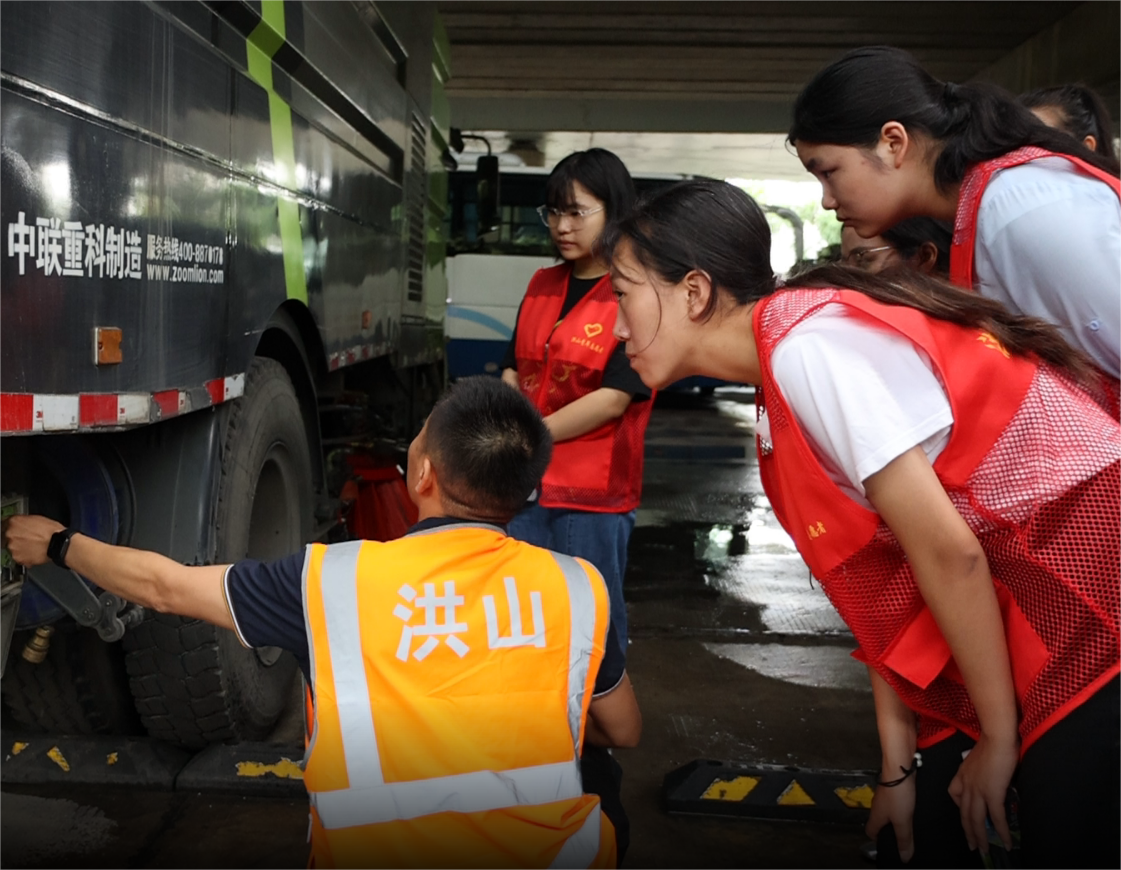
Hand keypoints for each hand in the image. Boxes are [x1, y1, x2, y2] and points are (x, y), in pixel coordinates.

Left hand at [0, 515, 63, 566]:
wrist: (58, 544)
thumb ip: (23, 521)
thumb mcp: (37, 518)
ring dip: (18, 547)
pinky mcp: (17, 558)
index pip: (2, 524)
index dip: (8, 527)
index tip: (10, 529)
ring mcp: (12, 547)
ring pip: (11, 547)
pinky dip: (23, 556)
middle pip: (5, 537)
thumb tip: (20, 524)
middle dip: (13, 538)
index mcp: (14, 521)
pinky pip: (17, 557)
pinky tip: (32, 553)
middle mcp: (9, 534)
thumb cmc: (52, 531)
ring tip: (31, 547)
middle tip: (25, 539)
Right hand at [867, 777, 915, 862]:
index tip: (886, 844)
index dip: (877, 840)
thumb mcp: (903, 821)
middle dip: (888, 829)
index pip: (870, 832)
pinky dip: (901, 805)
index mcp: (876, 816)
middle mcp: (877, 805)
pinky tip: (912, 807)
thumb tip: (904, 856)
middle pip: (879, 821)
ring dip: (896, 817)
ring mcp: (885, 795)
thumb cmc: (897, 791)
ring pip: (887, 810)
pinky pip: (895, 800)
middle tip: (900, 836)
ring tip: (908, 822)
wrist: (900, 767)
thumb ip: (904, 839)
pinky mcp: (893, 787)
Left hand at [948, 733, 1018, 852]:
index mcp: (962, 774)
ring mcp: (977, 790)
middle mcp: (966, 784)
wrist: (997, 737)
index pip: (954, 794)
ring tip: (984, 849)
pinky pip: (995, 818)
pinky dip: (1001, 832)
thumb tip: (991, 775)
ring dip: (980, 837)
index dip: (959, 807)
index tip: (966, 815)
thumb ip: (981, 769)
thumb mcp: (980, 757)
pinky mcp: (992, 793)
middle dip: (968, 831)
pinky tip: (1006, 842)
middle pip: (964, 813)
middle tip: (973, 845)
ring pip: (975, 819)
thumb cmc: (993, 742)